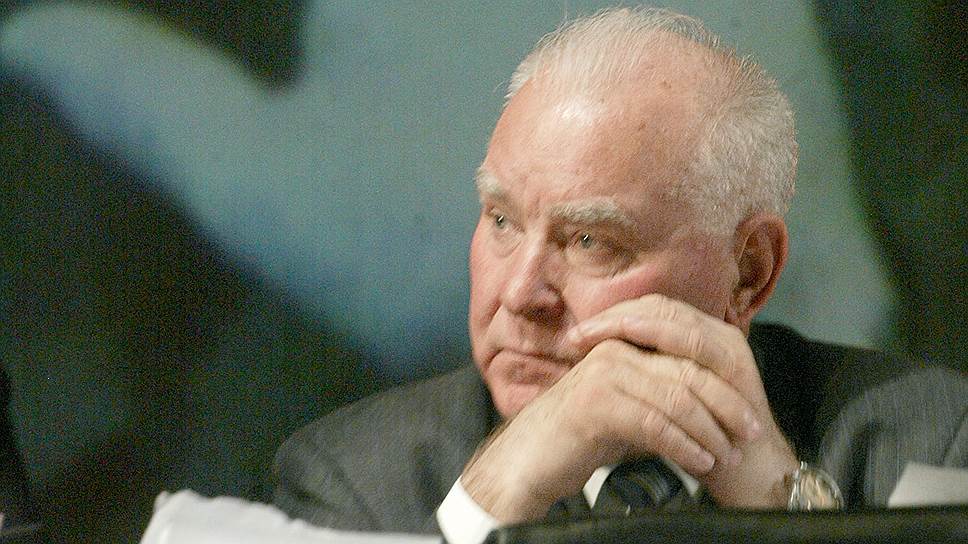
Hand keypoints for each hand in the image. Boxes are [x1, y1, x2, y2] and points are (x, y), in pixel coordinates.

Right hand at [460, 294, 792, 521]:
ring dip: (708, 431)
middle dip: (726, 406)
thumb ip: (660, 393)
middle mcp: (615, 350)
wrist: (532, 457)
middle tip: (749, 435)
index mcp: (625, 343)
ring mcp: (605, 373)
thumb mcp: (628, 405)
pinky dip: (683, 446)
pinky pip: (654, 424)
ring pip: (676, 398)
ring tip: (724, 456)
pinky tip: (698, 463)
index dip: (722, 383)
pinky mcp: (595, 403)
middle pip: (688, 372)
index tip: (749, 414)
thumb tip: (711, 402)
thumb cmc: (582, 435)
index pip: (687, 352)